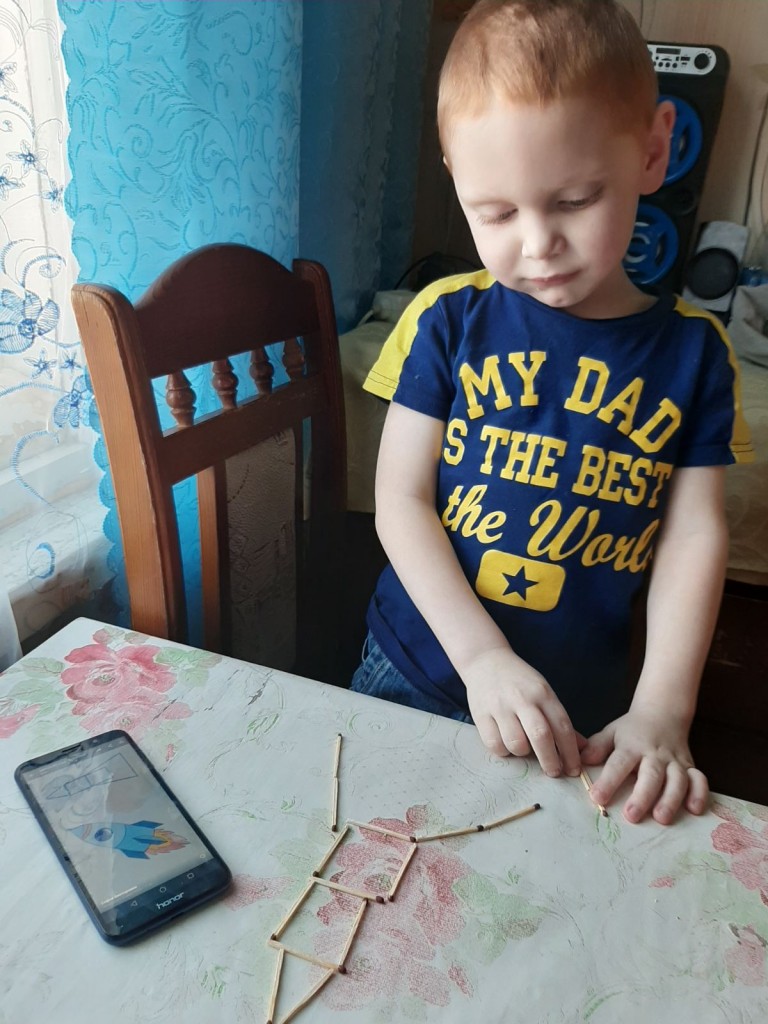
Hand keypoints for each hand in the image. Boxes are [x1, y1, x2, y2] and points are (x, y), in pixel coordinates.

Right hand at [462, 646, 582, 777]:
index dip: (570, 752)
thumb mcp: (543, 693)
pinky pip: (494, 744)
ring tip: (524, 749)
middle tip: (554, 772)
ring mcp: (500, 706)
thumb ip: (559, 721)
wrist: (485, 660)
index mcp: (542, 693)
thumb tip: (582, 748)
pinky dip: (503, 750)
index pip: (562, 726)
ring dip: (523, 753)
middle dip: (550, 760)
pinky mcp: (480, 714)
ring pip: (516, 743)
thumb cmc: (520, 682)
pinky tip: (506, 743)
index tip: (574, 770)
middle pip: (541, 736)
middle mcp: (522, 698)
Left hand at [580, 703, 708, 824]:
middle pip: (650, 775)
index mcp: (631, 746)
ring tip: (662, 818)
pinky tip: (695, 810)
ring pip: (677, 780)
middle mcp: (655, 754)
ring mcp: (675, 761)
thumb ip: (596, 747)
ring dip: (670, 799)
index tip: (597, 797)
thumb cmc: (632, 731)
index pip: (618, 763)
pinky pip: (699, 780)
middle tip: (632, 816)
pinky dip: (700, 794)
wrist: (662, 714)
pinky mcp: (691, 766)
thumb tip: (579, 760)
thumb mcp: (611, 733)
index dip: (608, 781)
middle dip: (642, 796)